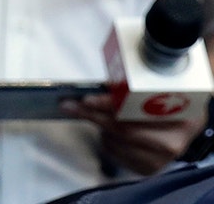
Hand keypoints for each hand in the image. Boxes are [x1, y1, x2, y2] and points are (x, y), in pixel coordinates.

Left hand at [65, 94, 203, 175]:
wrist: (186, 124)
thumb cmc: (166, 102)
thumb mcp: (156, 89)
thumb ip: (129, 91)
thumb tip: (93, 92)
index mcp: (179, 116)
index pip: (138, 111)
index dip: (109, 105)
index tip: (85, 100)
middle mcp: (173, 141)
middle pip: (124, 130)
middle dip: (94, 116)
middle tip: (72, 106)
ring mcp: (161, 159)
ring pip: (117, 143)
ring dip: (101, 128)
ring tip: (99, 116)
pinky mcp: (149, 168)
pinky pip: (117, 155)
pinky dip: (107, 141)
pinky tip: (110, 132)